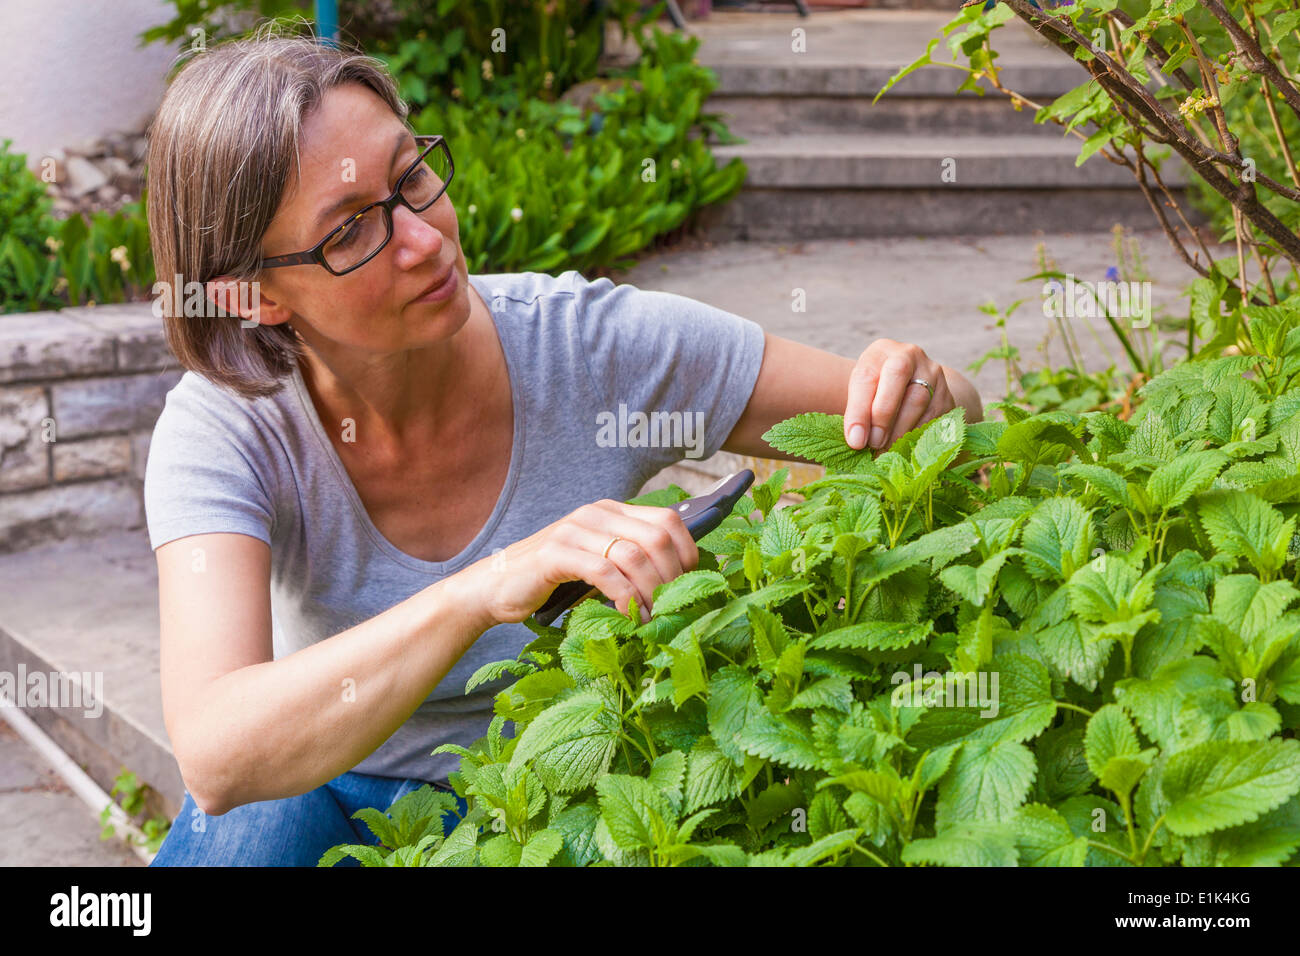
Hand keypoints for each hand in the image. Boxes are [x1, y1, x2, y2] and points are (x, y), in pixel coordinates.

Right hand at [463, 499, 698, 625]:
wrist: (495, 587)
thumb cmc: (552, 581)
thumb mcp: (598, 564)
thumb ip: (629, 563)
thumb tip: (677, 584)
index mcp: (611, 511)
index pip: (668, 520)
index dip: (687, 552)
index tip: (689, 584)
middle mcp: (596, 514)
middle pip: (657, 537)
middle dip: (673, 577)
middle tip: (673, 607)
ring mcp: (575, 530)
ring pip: (634, 556)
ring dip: (651, 592)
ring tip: (653, 618)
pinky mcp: (556, 553)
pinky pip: (604, 573)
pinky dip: (624, 598)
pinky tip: (629, 617)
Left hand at [843, 339, 955, 451]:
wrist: (910, 387)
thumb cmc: (877, 391)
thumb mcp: (862, 393)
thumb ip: (858, 412)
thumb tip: (857, 441)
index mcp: (880, 351)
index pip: (867, 377)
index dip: (859, 411)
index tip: (855, 440)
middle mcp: (909, 355)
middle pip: (897, 379)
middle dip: (883, 417)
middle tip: (873, 445)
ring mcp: (933, 373)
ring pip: (919, 401)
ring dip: (900, 431)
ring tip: (885, 452)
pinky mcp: (947, 394)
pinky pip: (935, 416)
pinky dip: (918, 436)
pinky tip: (905, 450)